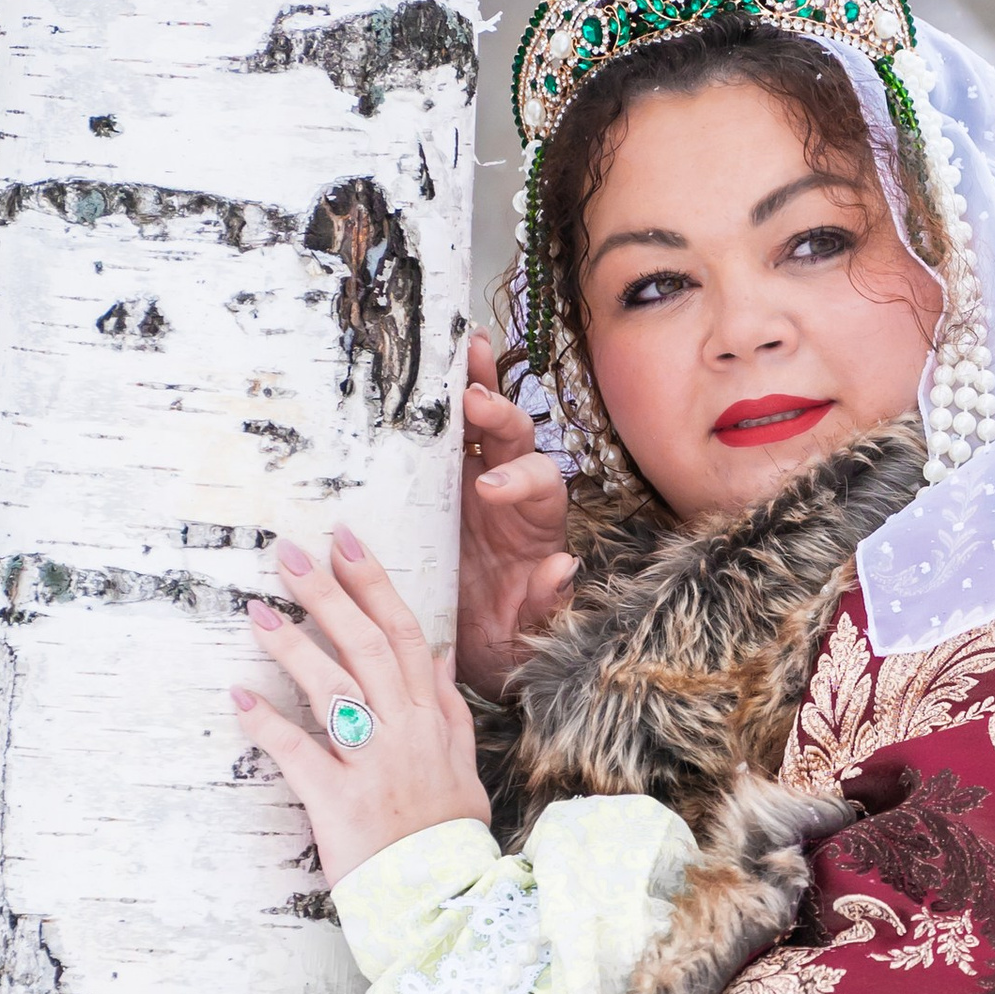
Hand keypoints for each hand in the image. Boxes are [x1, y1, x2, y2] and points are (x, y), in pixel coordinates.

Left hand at [232, 529, 491, 889]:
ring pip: (333, 691)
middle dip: (327, 596)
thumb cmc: (445, 833)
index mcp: (429, 719)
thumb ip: (444, 707)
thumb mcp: (461, 764)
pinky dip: (268, 725)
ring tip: (257, 611)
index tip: (344, 540)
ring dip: (293, 646)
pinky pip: (300, 755)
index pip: (403, 634)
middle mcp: (403, 733)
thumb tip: (434, 653)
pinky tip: (239, 698)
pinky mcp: (340, 802)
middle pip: (365, 647)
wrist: (445, 900)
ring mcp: (372, 766)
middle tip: (287, 555)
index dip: (373, 583)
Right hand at [458, 331, 575, 695]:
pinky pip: (443, 434)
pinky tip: (432, 367)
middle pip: (518, 440)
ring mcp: (472, 479)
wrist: (455, 643)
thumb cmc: (495, 641)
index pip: (542, 489)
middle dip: (500, 416)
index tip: (490, 490)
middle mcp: (511, 494)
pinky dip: (442, 399)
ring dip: (477, 384)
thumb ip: (544, 604)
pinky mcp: (437, 479)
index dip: (521, 482)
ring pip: (483, 423)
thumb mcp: (521, 636)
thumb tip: (562, 567)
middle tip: (474, 401)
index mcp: (536, 528)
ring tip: (464, 349)